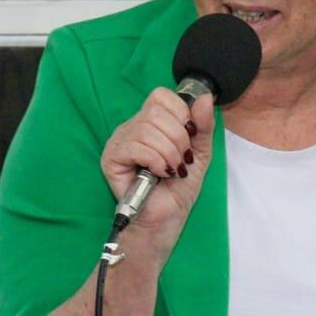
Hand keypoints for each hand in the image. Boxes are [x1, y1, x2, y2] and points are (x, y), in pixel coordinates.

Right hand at [101, 89, 215, 246]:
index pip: (161, 96)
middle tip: (181, 161)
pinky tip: (159, 174)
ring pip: (146, 129)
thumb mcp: (199, 153)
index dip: (181, 114)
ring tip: (172, 171)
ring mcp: (119, 141)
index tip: (189, 138)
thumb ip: (203, 125)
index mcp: (150, 121)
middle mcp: (131, 127)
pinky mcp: (111, 158)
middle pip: (155, 111)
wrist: (166, 219)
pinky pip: (136, 147)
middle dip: (178, 138)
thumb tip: (204, 97)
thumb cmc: (178, 189)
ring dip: (169, 153)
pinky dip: (156, 161)